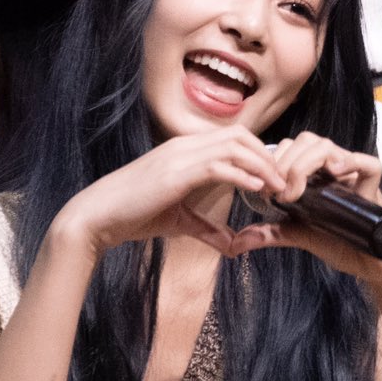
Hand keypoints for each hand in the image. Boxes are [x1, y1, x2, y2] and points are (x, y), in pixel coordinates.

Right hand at [52, 125, 289, 258]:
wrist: (97, 217)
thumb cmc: (133, 215)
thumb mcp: (178, 220)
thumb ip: (206, 227)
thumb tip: (231, 244)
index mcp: (185, 149)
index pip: (233, 138)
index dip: (258, 153)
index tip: (274, 176)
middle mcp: (185, 145)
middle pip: (240, 136)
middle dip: (266, 155)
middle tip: (284, 180)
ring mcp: (180, 155)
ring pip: (233, 146)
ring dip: (261, 164)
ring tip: (278, 186)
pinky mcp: (176, 172)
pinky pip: (218, 165)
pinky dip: (242, 174)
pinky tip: (257, 188)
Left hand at [222, 133, 381, 292]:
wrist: (372, 264)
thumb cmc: (341, 244)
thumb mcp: (300, 236)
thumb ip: (272, 233)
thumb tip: (236, 243)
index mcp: (315, 173)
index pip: (290, 148)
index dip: (274, 162)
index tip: (265, 191)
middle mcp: (333, 166)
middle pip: (306, 140)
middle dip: (285, 163)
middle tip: (279, 193)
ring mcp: (353, 171)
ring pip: (327, 146)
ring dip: (305, 164)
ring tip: (298, 191)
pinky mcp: (372, 181)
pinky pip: (365, 161)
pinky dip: (349, 162)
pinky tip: (334, 173)